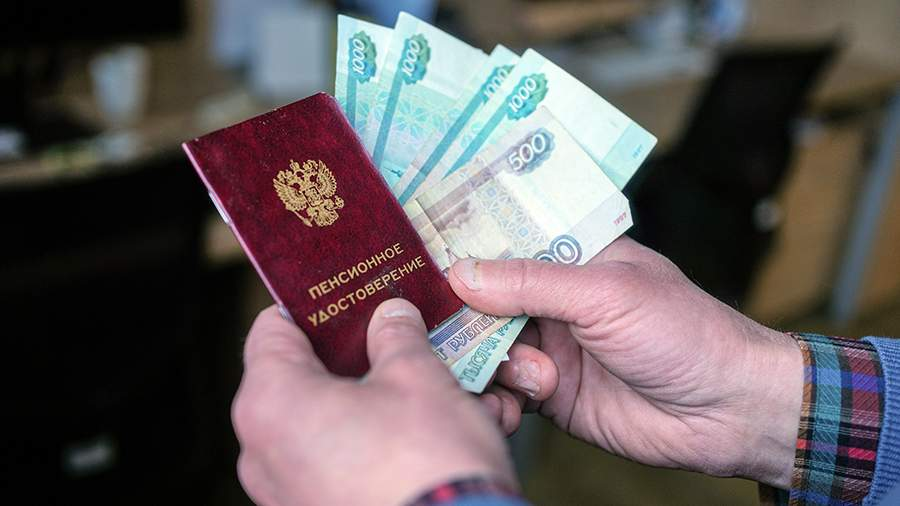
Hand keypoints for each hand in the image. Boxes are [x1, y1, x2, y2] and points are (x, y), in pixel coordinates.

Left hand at [232, 299, 515, 505]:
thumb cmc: (426, 463)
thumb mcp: (418, 378)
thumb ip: (397, 336)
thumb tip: (391, 317)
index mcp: (270, 401)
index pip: (272, 327)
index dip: (314, 305)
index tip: (350, 294)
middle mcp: (263, 451)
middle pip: (305, 378)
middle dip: (360, 357)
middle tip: (400, 338)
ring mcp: (286, 493)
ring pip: (333, 424)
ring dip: (383, 403)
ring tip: (438, 389)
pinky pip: (344, 464)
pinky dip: (383, 445)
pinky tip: (437, 435)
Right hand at [451, 237, 802, 488]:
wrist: (725, 412)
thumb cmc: (682, 332)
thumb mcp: (604, 293)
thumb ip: (530, 282)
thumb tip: (461, 272)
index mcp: (571, 254)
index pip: (506, 236)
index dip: (463, 238)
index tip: (417, 243)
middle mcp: (552, 296)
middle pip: (482, 293)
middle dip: (461, 308)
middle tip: (434, 319)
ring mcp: (547, 344)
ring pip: (484, 343)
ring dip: (490, 358)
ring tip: (532, 373)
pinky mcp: (546, 392)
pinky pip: (501, 387)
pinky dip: (500, 393)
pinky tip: (522, 400)